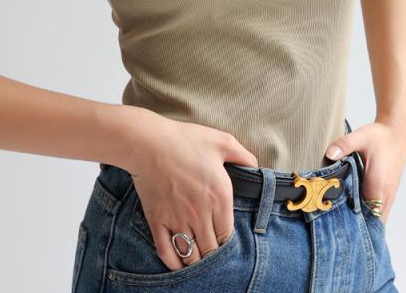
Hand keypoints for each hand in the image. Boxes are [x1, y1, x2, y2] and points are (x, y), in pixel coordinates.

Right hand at [123, 111, 258, 270]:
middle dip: (213, 252)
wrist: (150, 143)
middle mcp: (200, 213)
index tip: (225, 238)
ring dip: (196, 260)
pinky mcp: (157, 220)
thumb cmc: (187, 140)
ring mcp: (177, 219)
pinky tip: (179, 264)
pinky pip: (167, 252)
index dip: (228, 241)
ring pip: (191, 255)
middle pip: (211, 249)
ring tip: (199, 257)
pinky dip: (174, 263)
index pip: (228, 234)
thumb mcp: (224, 142)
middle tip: (212, 249)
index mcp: (220, 196)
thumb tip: (255, 168)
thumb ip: (244, 157)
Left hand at [324, 120, 405, 224]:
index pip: (367, 219)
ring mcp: (389, 195)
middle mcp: (385, 195)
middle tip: (336, 233)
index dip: (354, 228)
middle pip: (372, 224)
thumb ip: (344, 145)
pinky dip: (369, 217)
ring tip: (343, 227)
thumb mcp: (360, 136)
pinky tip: (355, 214)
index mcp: (378, 187)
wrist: (398, 131)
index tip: (338, 232)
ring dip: (364, 224)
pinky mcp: (388, 192)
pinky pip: (379, 212)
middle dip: (356, 230)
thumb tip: (329, 154)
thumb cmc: (380, 136)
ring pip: (377, 219)